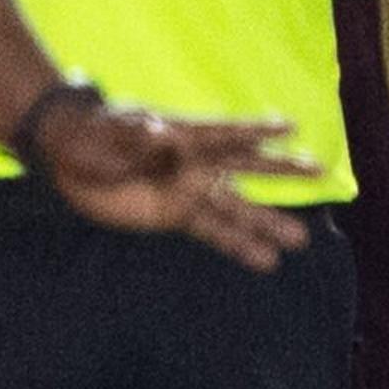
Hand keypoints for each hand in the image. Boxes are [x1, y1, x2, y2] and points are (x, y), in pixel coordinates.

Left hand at [38, 104, 321, 269]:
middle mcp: (196, 163)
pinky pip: (215, 233)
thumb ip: (135, 135)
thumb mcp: (107, 133)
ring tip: (300, 241)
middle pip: (246, 166)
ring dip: (267, 224)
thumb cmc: (89, 135)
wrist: (69, 157)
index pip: (226, 132)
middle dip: (281, 169)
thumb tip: (159, 133)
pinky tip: (266, 261)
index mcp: (183, 136)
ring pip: (237, 208)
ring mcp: (191, 190)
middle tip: (319, 170)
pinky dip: (240, 247)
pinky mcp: (179, 215)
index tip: (290, 126)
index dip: (256, 129)